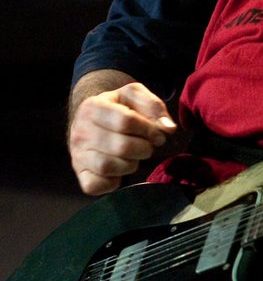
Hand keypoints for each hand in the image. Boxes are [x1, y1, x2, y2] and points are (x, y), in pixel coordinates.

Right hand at [69, 79, 176, 195]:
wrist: (92, 120)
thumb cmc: (118, 107)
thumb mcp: (134, 95)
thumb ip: (153, 106)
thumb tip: (168, 128)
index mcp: (93, 106)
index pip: (126, 121)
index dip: (149, 130)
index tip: (158, 135)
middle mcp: (80, 131)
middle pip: (121, 147)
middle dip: (143, 149)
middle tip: (146, 146)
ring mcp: (77, 154)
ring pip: (108, 167)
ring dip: (130, 165)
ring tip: (132, 156)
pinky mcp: (80, 173)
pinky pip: (95, 185)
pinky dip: (111, 183)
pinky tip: (118, 170)